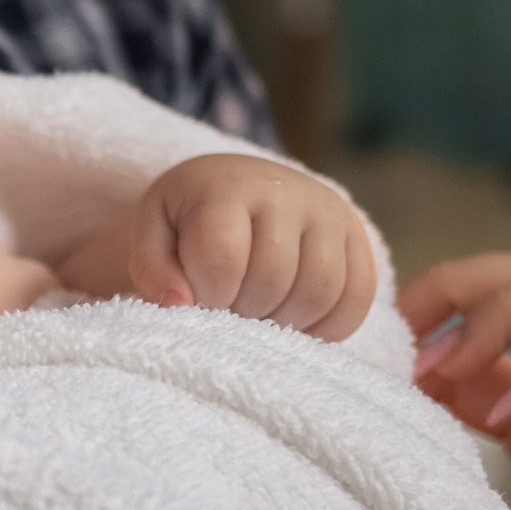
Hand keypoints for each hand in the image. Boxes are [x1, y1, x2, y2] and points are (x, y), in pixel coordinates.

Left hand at [60, 153, 375, 340]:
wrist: (242, 185)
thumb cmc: (190, 217)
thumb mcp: (153, 233)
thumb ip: (152, 270)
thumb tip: (178, 305)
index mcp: (225, 186)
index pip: (222, 259)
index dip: (208, 296)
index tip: (197, 298)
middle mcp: (286, 191)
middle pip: (273, 280)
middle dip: (244, 311)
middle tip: (228, 308)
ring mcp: (329, 212)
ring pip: (319, 291)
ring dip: (285, 321)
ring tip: (258, 313)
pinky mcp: (358, 236)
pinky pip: (358, 297)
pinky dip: (328, 325)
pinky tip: (295, 320)